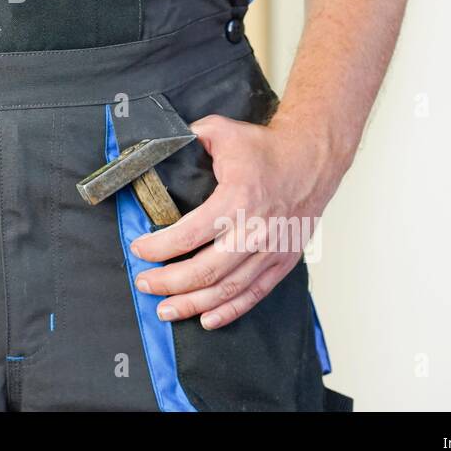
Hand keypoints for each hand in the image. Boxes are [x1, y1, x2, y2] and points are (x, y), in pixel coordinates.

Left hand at [129, 113, 342, 329]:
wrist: (312, 158)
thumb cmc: (268, 148)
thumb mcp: (221, 131)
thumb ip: (188, 138)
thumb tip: (159, 144)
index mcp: (237, 200)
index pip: (189, 234)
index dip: (159, 247)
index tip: (139, 249)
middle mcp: (256, 231)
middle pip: (205, 271)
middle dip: (168, 282)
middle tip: (144, 284)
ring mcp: (271, 250)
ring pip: (227, 289)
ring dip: (193, 303)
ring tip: (166, 309)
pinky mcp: (282, 261)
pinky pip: (254, 294)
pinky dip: (230, 311)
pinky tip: (206, 318)